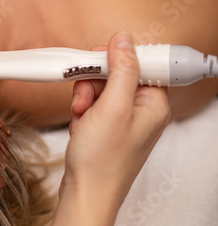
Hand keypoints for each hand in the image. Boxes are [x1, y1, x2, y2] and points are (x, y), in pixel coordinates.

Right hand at [55, 32, 170, 224]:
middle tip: (85, 99)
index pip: (140, 63)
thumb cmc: (102, 160)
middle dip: (93, 83)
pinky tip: (80, 125)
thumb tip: (124, 39)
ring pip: (98, 88)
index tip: (98, 59)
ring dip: (84, 98)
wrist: (85, 192)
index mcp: (152, 104)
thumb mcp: (113, 107)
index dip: (117, 59)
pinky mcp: (105, 126)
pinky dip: (81, 111)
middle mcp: (140, 110)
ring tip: (81, 117)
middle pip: (115, 74)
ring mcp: (121, 119)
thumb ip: (122, 70)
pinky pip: (91, 104)